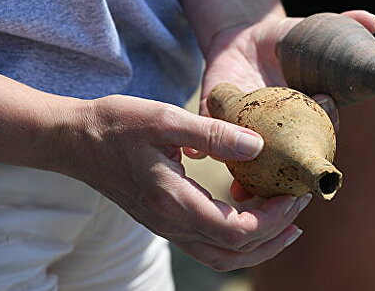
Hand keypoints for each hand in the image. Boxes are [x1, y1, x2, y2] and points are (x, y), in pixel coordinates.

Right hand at [60, 95, 310, 270]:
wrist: (74, 140)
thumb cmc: (115, 125)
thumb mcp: (164, 118)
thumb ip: (213, 133)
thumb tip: (258, 146)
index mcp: (171, 201)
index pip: (235, 232)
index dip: (273, 219)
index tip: (294, 194)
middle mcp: (169, 224)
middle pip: (233, 254)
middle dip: (275, 235)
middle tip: (300, 206)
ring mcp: (164, 227)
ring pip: (220, 256)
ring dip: (259, 246)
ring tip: (288, 224)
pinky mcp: (163, 221)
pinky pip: (207, 245)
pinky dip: (237, 240)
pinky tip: (251, 217)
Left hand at [197, 10, 374, 200]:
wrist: (245, 38)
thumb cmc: (286, 43)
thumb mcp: (312, 33)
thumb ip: (343, 24)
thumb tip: (372, 20)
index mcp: (310, 118)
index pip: (321, 136)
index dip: (324, 140)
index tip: (323, 129)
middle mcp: (284, 135)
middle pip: (287, 164)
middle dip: (286, 179)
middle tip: (285, 182)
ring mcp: (254, 137)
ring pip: (255, 169)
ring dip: (252, 186)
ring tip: (246, 194)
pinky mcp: (226, 130)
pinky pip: (220, 150)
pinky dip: (213, 159)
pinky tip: (209, 167)